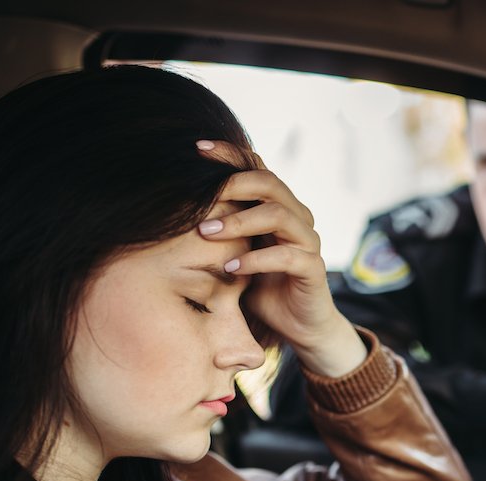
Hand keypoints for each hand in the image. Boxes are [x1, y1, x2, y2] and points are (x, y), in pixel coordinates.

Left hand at [196, 140, 365, 376]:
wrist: (296, 325)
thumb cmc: (260, 286)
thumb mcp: (234, 251)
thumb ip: (219, 227)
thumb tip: (173, 203)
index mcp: (278, 207)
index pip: (257, 168)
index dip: (229, 155)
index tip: (196, 150)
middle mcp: (297, 217)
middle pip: (270, 183)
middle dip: (233, 184)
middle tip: (201, 198)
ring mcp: (308, 242)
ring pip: (279, 215)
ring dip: (239, 222)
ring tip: (206, 233)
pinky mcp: (313, 269)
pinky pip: (288, 257)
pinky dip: (256, 261)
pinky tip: (231, 269)